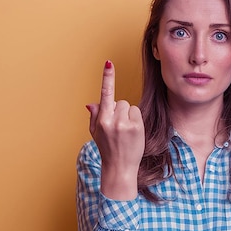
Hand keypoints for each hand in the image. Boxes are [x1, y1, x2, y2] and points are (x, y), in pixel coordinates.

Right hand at [87, 60, 143, 199]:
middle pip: (119, 101)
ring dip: (128, 115)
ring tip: (125, 131)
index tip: (108, 62)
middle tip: (118, 127)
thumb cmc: (107, 149)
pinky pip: (137, 113)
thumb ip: (94, 116)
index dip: (107, 77)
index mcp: (101, 120)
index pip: (105, 94)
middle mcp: (113, 121)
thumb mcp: (95, 133)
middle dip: (119, 110)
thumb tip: (93, 103)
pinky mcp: (137, 127)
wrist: (120, 168)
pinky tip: (132, 132)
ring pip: (128, 106)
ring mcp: (126, 124)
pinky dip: (136, 120)